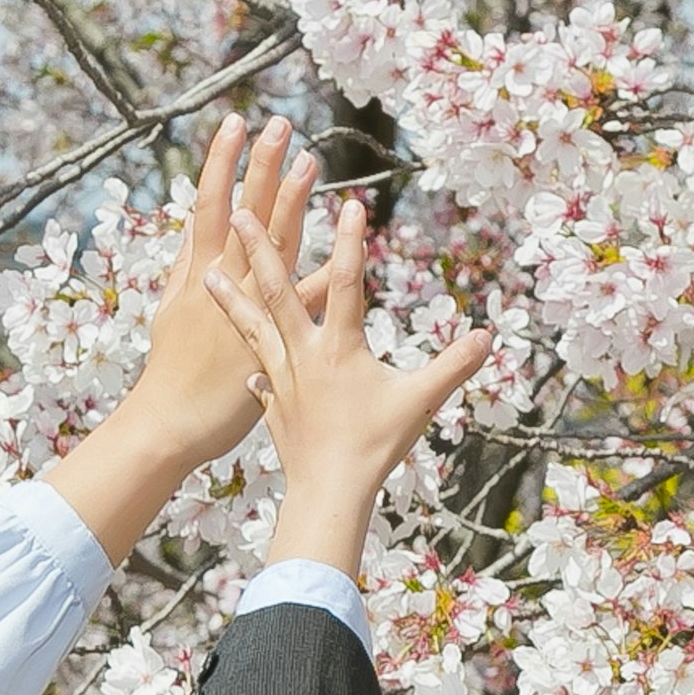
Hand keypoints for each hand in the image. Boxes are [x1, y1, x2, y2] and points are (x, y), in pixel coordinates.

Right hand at [43, 115, 324, 559]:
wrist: (169, 421)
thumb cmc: (170, 370)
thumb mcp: (171, 308)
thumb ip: (188, 266)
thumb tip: (197, 230)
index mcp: (197, 270)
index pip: (209, 202)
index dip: (221, 161)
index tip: (235, 123)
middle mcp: (221, 281)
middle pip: (242, 211)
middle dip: (259, 166)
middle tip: (278, 124)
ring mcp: (244, 306)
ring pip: (271, 246)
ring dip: (290, 202)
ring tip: (309, 161)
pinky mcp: (268, 337)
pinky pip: (303, 301)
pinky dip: (324, 273)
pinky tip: (348, 249)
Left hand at [201, 192, 494, 577]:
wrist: (328, 491)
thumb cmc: (375, 446)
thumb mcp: (420, 402)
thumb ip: (453, 366)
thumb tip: (487, 337)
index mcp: (338, 347)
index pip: (345, 282)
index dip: (349, 243)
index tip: (349, 203)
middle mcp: (303, 354)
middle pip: (278, 292)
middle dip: (261, 250)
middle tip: (242, 213)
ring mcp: (281, 379)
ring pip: (252, 328)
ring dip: (231, 298)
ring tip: (206, 273)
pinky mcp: (271, 404)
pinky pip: (256, 376)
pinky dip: (250, 364)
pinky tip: (247, 364)